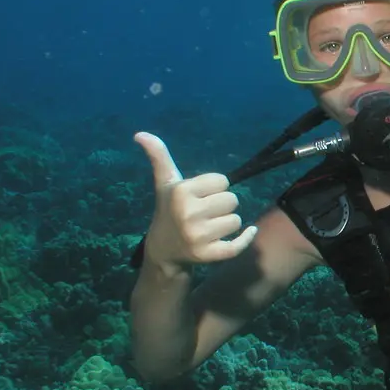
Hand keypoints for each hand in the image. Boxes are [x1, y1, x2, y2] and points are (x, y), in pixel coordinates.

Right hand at [134, 132, 257, 272]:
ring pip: (237, 220)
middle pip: (232, 200)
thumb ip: (159, 156)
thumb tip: (140, 133)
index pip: (223, 181)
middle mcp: (188, 213)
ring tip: (210, 227)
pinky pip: (238, 245)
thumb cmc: (169, 209)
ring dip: (228, 223)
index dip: (215, 188)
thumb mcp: (165, 182)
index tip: (200, 196)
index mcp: (181, 191)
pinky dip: (246, 238)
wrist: (163, 250)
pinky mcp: (208, 255)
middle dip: (222, 205)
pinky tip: (249, 233)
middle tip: (205, 213)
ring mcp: (198, 236)